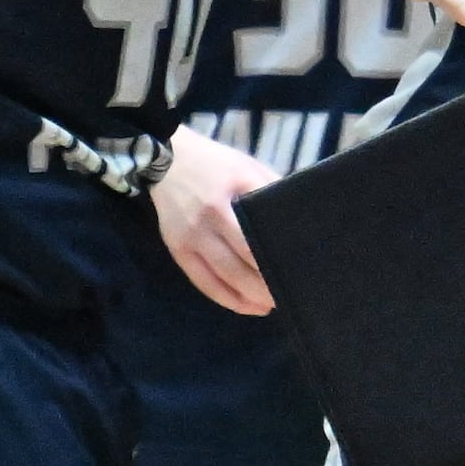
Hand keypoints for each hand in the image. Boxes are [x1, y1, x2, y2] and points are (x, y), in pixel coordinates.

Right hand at [153, 125, 278, 312]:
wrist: (167, 160)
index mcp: (230, 195)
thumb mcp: (248, 168)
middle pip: (241, 262)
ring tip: (269, 305)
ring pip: (222, 276)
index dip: (275, 259)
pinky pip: (202, 281)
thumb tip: (297, 218)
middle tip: (287, 295)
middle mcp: (209, 217)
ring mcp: (190, 236)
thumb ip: (271, 190)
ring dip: (248, 297)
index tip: (295, 271)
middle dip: (265, 285)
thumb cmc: (217, 165)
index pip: (257, 236)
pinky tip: (244, 305)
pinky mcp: (177, 249)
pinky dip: (225, 298)